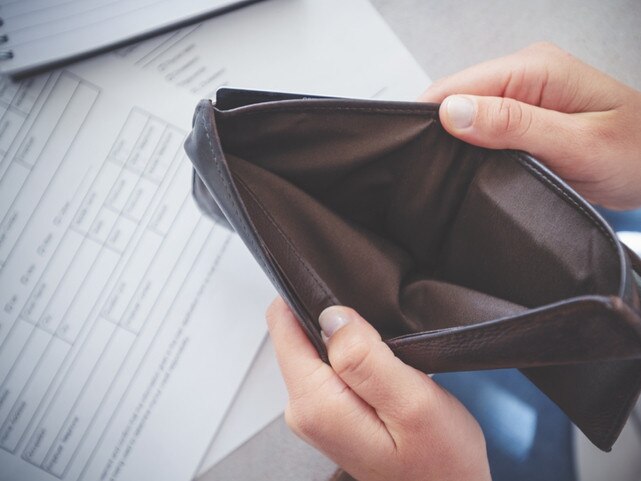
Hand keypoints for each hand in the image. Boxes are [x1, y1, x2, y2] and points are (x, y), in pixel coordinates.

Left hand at [266, 298, 490, 480]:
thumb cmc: (440, 461)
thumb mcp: (413, 402)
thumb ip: (366, 356)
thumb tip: (331, 315)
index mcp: (317, 403)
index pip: (283, 325)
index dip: (312, 298)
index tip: (346, 296)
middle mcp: (305, 409)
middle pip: (298, 333)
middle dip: (336, 320)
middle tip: (383, 335)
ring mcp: (315, 412)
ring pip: (315, 346)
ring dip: (348, 339)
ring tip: (388, 352)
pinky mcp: (329, 412)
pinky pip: (329, 365)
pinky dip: (353, 356)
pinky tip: (382, 367)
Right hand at [420, 42, 640, 210]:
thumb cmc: (633, 154)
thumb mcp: (576, 144)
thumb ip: (515, 125)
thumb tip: (452, 112)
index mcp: (535, 69)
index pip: (457, 85)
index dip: (430, 118)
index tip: (417, 154)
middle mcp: (524, 74)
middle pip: (455, 98)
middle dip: (440, 134)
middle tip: (436, 175)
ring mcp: (522, 95)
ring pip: (464, 115)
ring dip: (455, 144)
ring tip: (453, 176)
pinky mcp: (522, 116)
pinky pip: (480, 127)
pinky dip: (470, 149)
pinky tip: (470, 169)